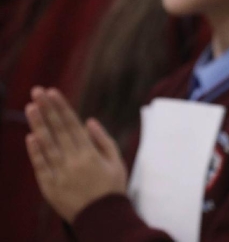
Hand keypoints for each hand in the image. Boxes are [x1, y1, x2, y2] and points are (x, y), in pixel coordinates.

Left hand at [25, 87, 126, 221]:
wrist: (102, 219)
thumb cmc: (112, 188)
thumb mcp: (116, 162)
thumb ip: (103, 140)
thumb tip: (89, 120)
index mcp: (90, 153)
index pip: (72, 124)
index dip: (61, 107)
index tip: (52, 91)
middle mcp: (73, 161)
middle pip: (57, 130)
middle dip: (47, 109)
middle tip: (37, 91)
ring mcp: (60, 174)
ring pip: (46, 145)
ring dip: (38, 125)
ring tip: (30, 107)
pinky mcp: (50, 187)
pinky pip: (41, 167)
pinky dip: (35, 152)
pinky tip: (30, 137)